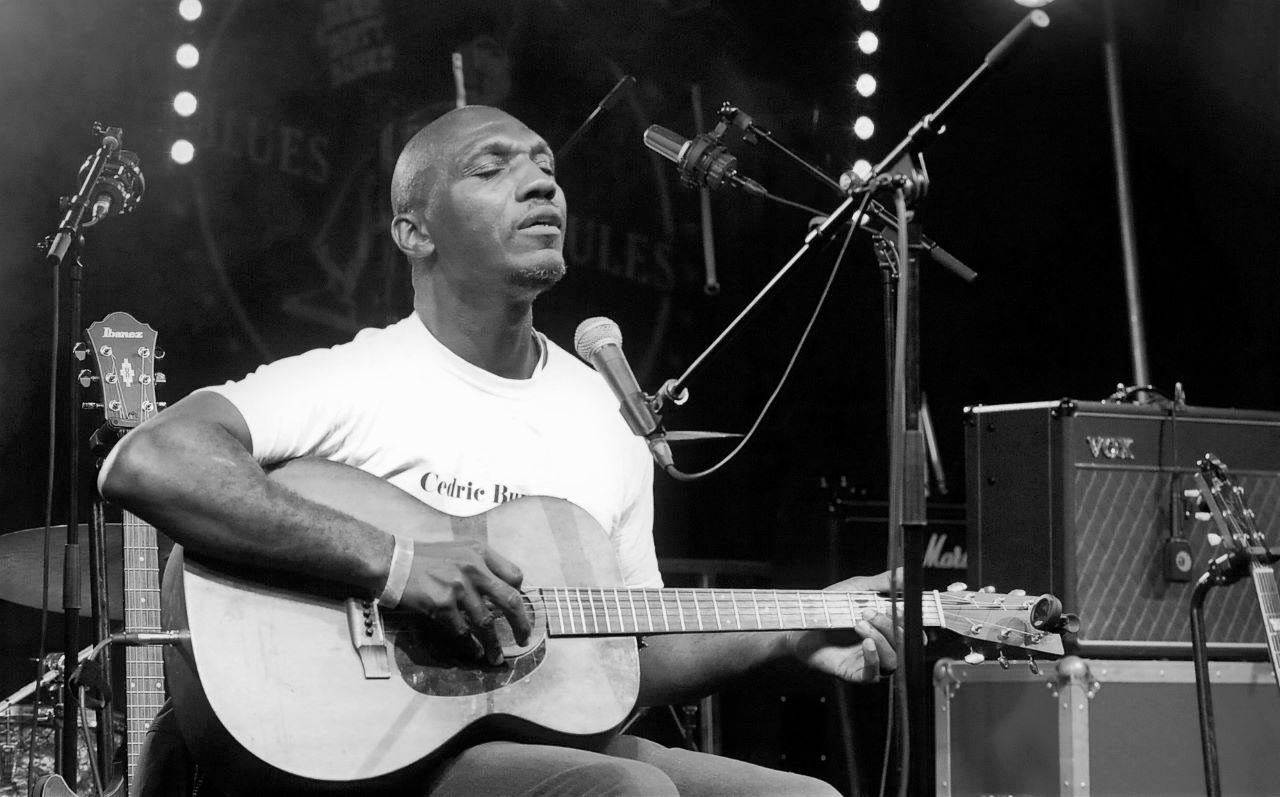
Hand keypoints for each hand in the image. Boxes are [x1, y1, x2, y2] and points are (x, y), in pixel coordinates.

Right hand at [397, 539, 530, 663]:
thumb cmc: (426, 558)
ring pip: (486, 622)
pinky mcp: (442, 604)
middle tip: (524, 639)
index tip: (518, 610)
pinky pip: (463, 631)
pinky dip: (471, 645)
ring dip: (494, 644)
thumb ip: (481, 565)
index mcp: (481, 552)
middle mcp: (474, 568)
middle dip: (521, 624)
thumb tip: (501, 590)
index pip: (515, 576)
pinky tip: (475, 652)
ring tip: (496, 656)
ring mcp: (458, 587)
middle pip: (510, 600)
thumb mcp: (460, 550)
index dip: (519, 595)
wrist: (394, 562)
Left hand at [786, 568, 900, 683]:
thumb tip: (904, 572)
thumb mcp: (857, 589)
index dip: (909, 621)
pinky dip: (873, 658)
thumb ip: (882, 583)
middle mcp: (883, 647)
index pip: (912, 631)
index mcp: (887, 629)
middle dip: (891, 627)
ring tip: (859, 624)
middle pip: (904, 645)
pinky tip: (866, 643)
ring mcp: (870, 662)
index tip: (896, 606)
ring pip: (892, 660)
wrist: (801, 622)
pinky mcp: (855, 673)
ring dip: (881, 640)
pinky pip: (873, 674)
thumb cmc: (829, 606)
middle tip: (869, 612)